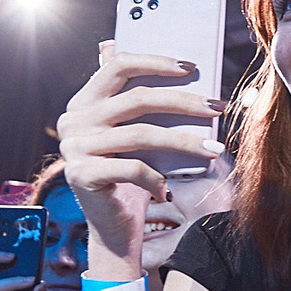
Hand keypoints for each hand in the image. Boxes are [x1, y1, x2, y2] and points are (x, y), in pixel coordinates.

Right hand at [57, 41, 225, 277]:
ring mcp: (74, 147)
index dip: (156, 62)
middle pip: (137, 98)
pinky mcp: (81, 174)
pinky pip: (133, 168)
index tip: (192, 68)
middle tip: (217, 108)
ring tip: (214, 149)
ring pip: (141, 134)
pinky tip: (167, 191)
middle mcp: (73, 120)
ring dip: (184, 141)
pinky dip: (157, 180)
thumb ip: (139, 102)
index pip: (118, 65)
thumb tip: (180, 66)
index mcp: (83, 102)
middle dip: (184, 101)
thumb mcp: (134, 135)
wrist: (112, 228)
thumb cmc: (130, 177)